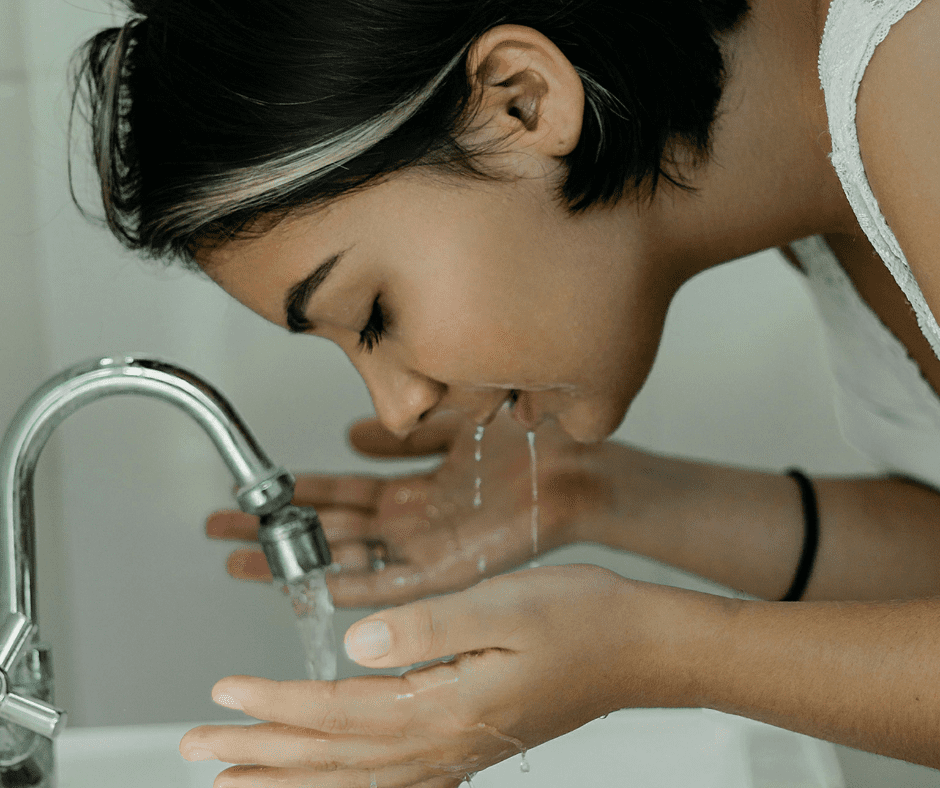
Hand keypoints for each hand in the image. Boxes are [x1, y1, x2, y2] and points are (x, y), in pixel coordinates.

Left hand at [180, 565, 712, 786]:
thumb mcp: (503, 605)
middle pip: (334, 757)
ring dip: (293, 776)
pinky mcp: (468, 742)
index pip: (339, 712)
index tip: (225, 694)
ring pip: (356, 777)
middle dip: (262, 754)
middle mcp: (446, 742)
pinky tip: (328, 780)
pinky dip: (344, 783)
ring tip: (241, 779)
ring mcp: (458, 751)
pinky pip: (389, 779)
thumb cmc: (582, 620)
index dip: (276, 703)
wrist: (639, 649)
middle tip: (200, 752)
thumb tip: (353, 643)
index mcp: (447, 706)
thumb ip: (426, 627)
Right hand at [207, 410, 617, 605]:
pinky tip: (315, 588)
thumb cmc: (527, 442)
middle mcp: (413, 521)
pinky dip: (355, 587)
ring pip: (349, 559)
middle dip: (276, 531)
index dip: (295, 494)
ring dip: (299, 562)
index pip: (340, 493)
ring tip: (244, 561)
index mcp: (414, 488)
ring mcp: (427, 547)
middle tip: (221, 531)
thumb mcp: (450, 423)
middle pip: (331, 529)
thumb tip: (352, 431)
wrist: (579, 466)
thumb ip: (403, 432)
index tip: (253, 493)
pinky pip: (393, 584)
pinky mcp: (451, 569)